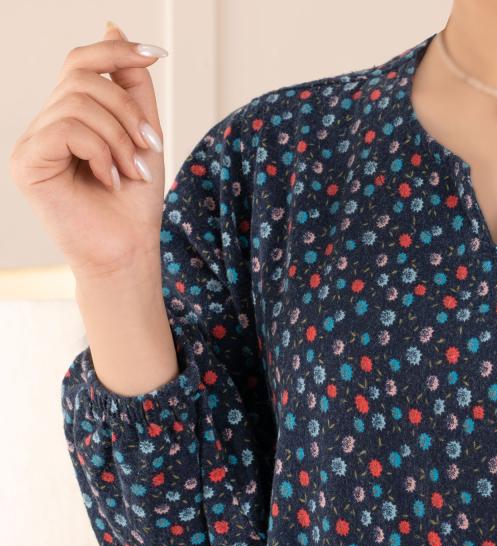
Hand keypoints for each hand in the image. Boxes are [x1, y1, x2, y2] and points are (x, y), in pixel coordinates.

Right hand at [8, 22, 166, 277]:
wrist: (128, 254)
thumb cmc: (135, 206)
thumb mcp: (142, 134)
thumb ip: (131, 86)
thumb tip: (114, 25)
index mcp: (69, 116)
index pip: (81, 62)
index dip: (116, 50)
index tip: (157, 54)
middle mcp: (44, 125)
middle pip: (83, 78)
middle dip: (128, 110)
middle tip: (149, 149)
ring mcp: (30, 143)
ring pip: (78, 102)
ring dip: (119, 137)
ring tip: (133, 172)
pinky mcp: (25, 163)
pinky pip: (66, 129)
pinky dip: (101, 153)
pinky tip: (111, 181)